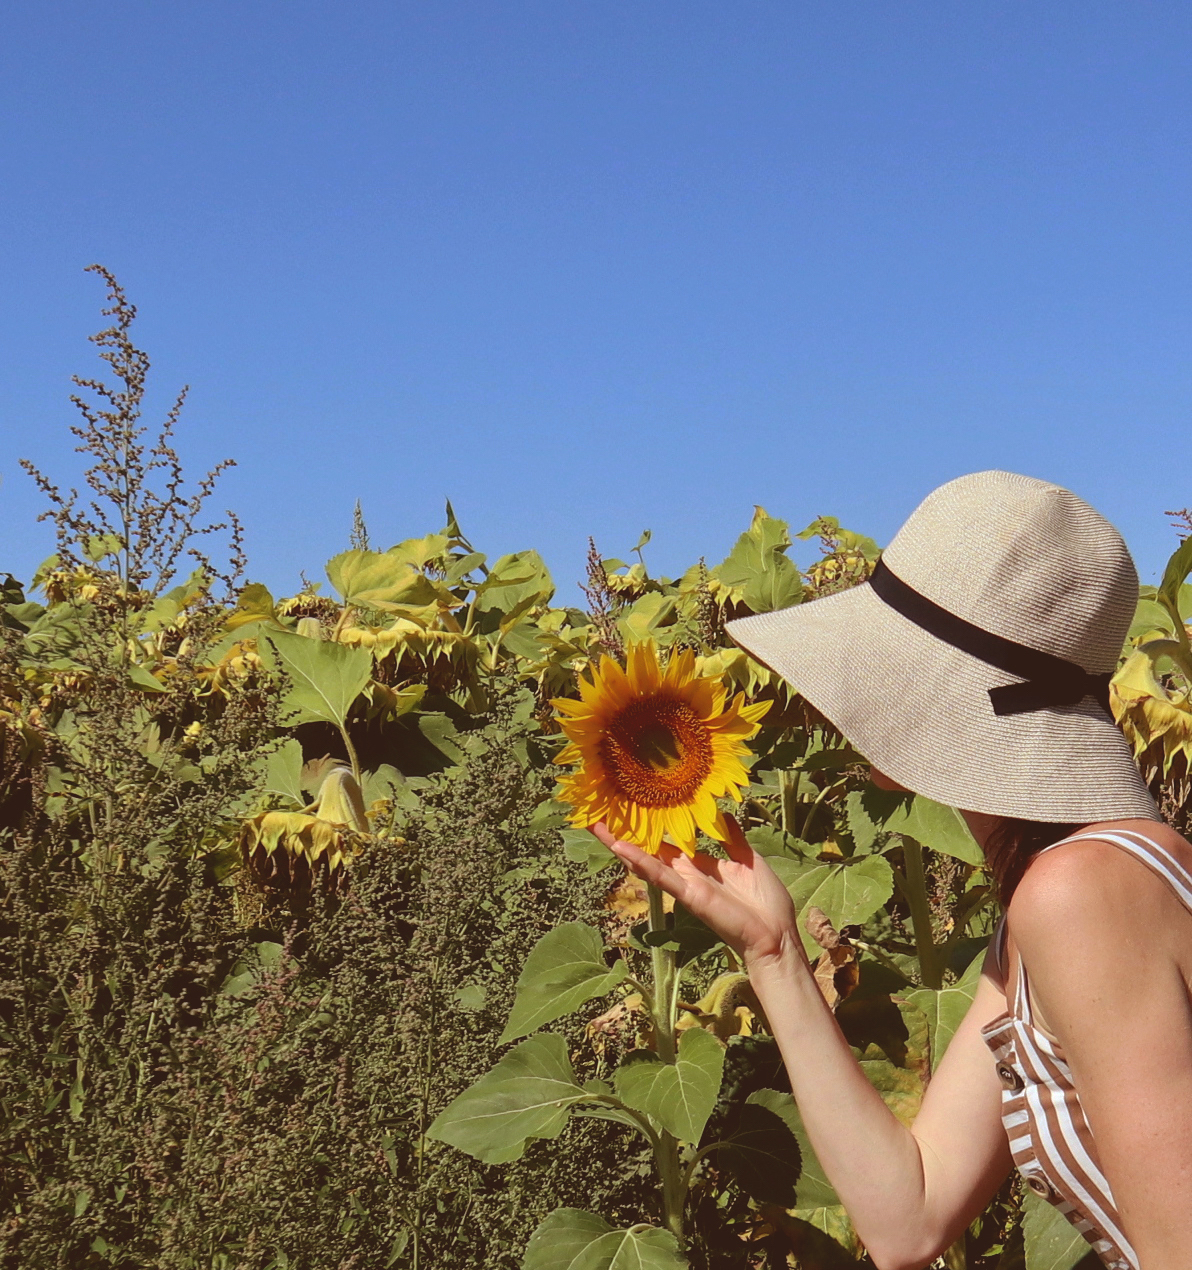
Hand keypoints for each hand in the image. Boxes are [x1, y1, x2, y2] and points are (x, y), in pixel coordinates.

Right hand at [591, 818, 806, 972]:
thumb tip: (724, 815)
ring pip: (647, 863)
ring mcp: (685, 886)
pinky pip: (661, 877)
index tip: (634, 811)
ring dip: (622, 846)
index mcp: (701, 866)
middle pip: (650, 851)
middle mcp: (688, 875)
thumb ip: (733, 839)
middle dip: (625, 836)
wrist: (776, 934)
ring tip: (598, 828)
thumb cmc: (766, 903)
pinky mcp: (689, 896)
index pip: (670, 844)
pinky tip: (621, 850)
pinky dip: (640, 863)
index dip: (651, 829)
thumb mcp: (749, 860)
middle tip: (600, 815)